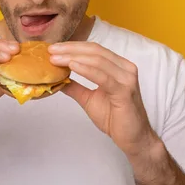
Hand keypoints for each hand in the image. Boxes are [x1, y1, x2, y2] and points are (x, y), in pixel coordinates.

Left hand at [48, 42, 160, 159]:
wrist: (133, 138)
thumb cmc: (115, 118)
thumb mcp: (89, 99)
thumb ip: (75, 87)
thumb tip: (57, 78)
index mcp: (118, 67)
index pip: (94, 49)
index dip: (72, 46)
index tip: (53, 48)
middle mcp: (125, 68)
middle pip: (95, 51)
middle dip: (70, 49)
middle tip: (51, 51)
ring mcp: (127, 78)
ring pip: (98, 60)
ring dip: (74, 57)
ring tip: (56, 59)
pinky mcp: (125, 91)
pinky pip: (103, 77)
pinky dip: (86, 70)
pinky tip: (72, 66)